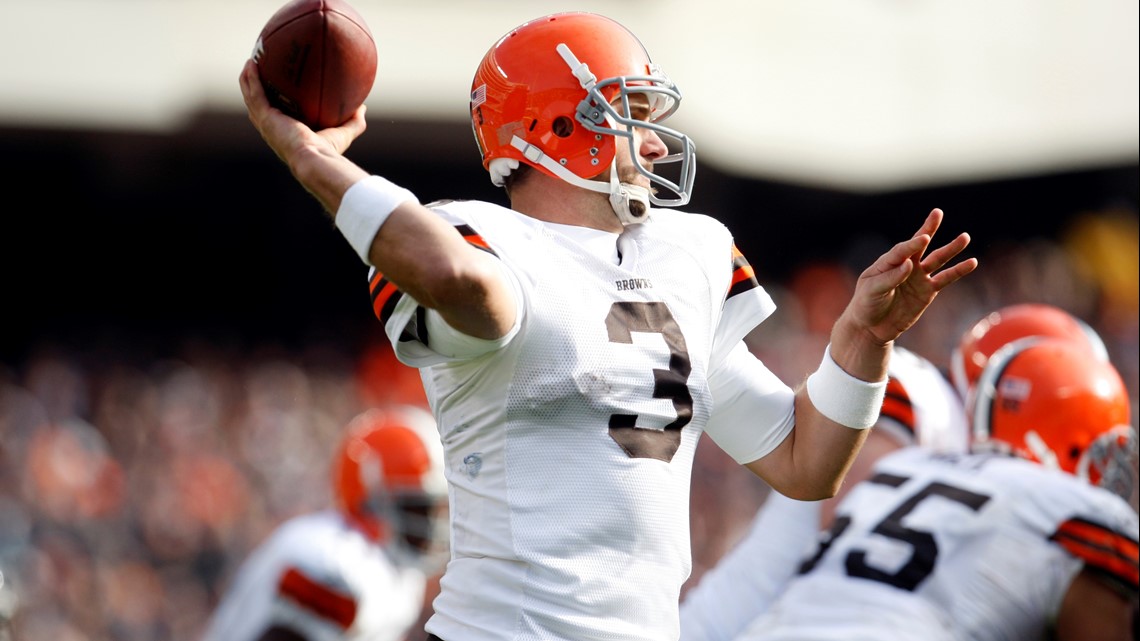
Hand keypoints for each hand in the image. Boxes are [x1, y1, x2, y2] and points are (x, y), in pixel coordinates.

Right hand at [238, 59, 365, 164]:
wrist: (316, 159)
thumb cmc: (328, 152)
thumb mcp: (343, 133)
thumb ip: (353, 121)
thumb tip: (362, 106)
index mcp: (285, 132)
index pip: (274, 115)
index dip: (271, 101)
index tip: (273, 86)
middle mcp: (272, 128)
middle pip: (257, 104)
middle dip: (254, 86)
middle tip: (257, 68)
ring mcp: (266, 123)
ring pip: (251, 97)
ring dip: (248, 79)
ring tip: (250, 62)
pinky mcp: (266, 118)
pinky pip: (255, 94)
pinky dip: (251, 79)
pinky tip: (251, 64)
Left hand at [842, 208, 975, 347]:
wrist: (871, 327)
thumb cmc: (866, 304)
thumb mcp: (872, 291)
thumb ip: (890, 278)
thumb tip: (910, 265)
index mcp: (887, 262)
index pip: (902, 250)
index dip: (912, 243)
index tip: (923, 238)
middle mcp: (905, 266)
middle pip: (919, 245)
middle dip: (929, 229)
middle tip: (937, 213)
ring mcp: (918, 277)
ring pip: (937, 259)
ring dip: (951, 249)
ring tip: (965, 237)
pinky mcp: (928, 291)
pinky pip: (945, 279)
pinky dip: (958, 271)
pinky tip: (972, 262)